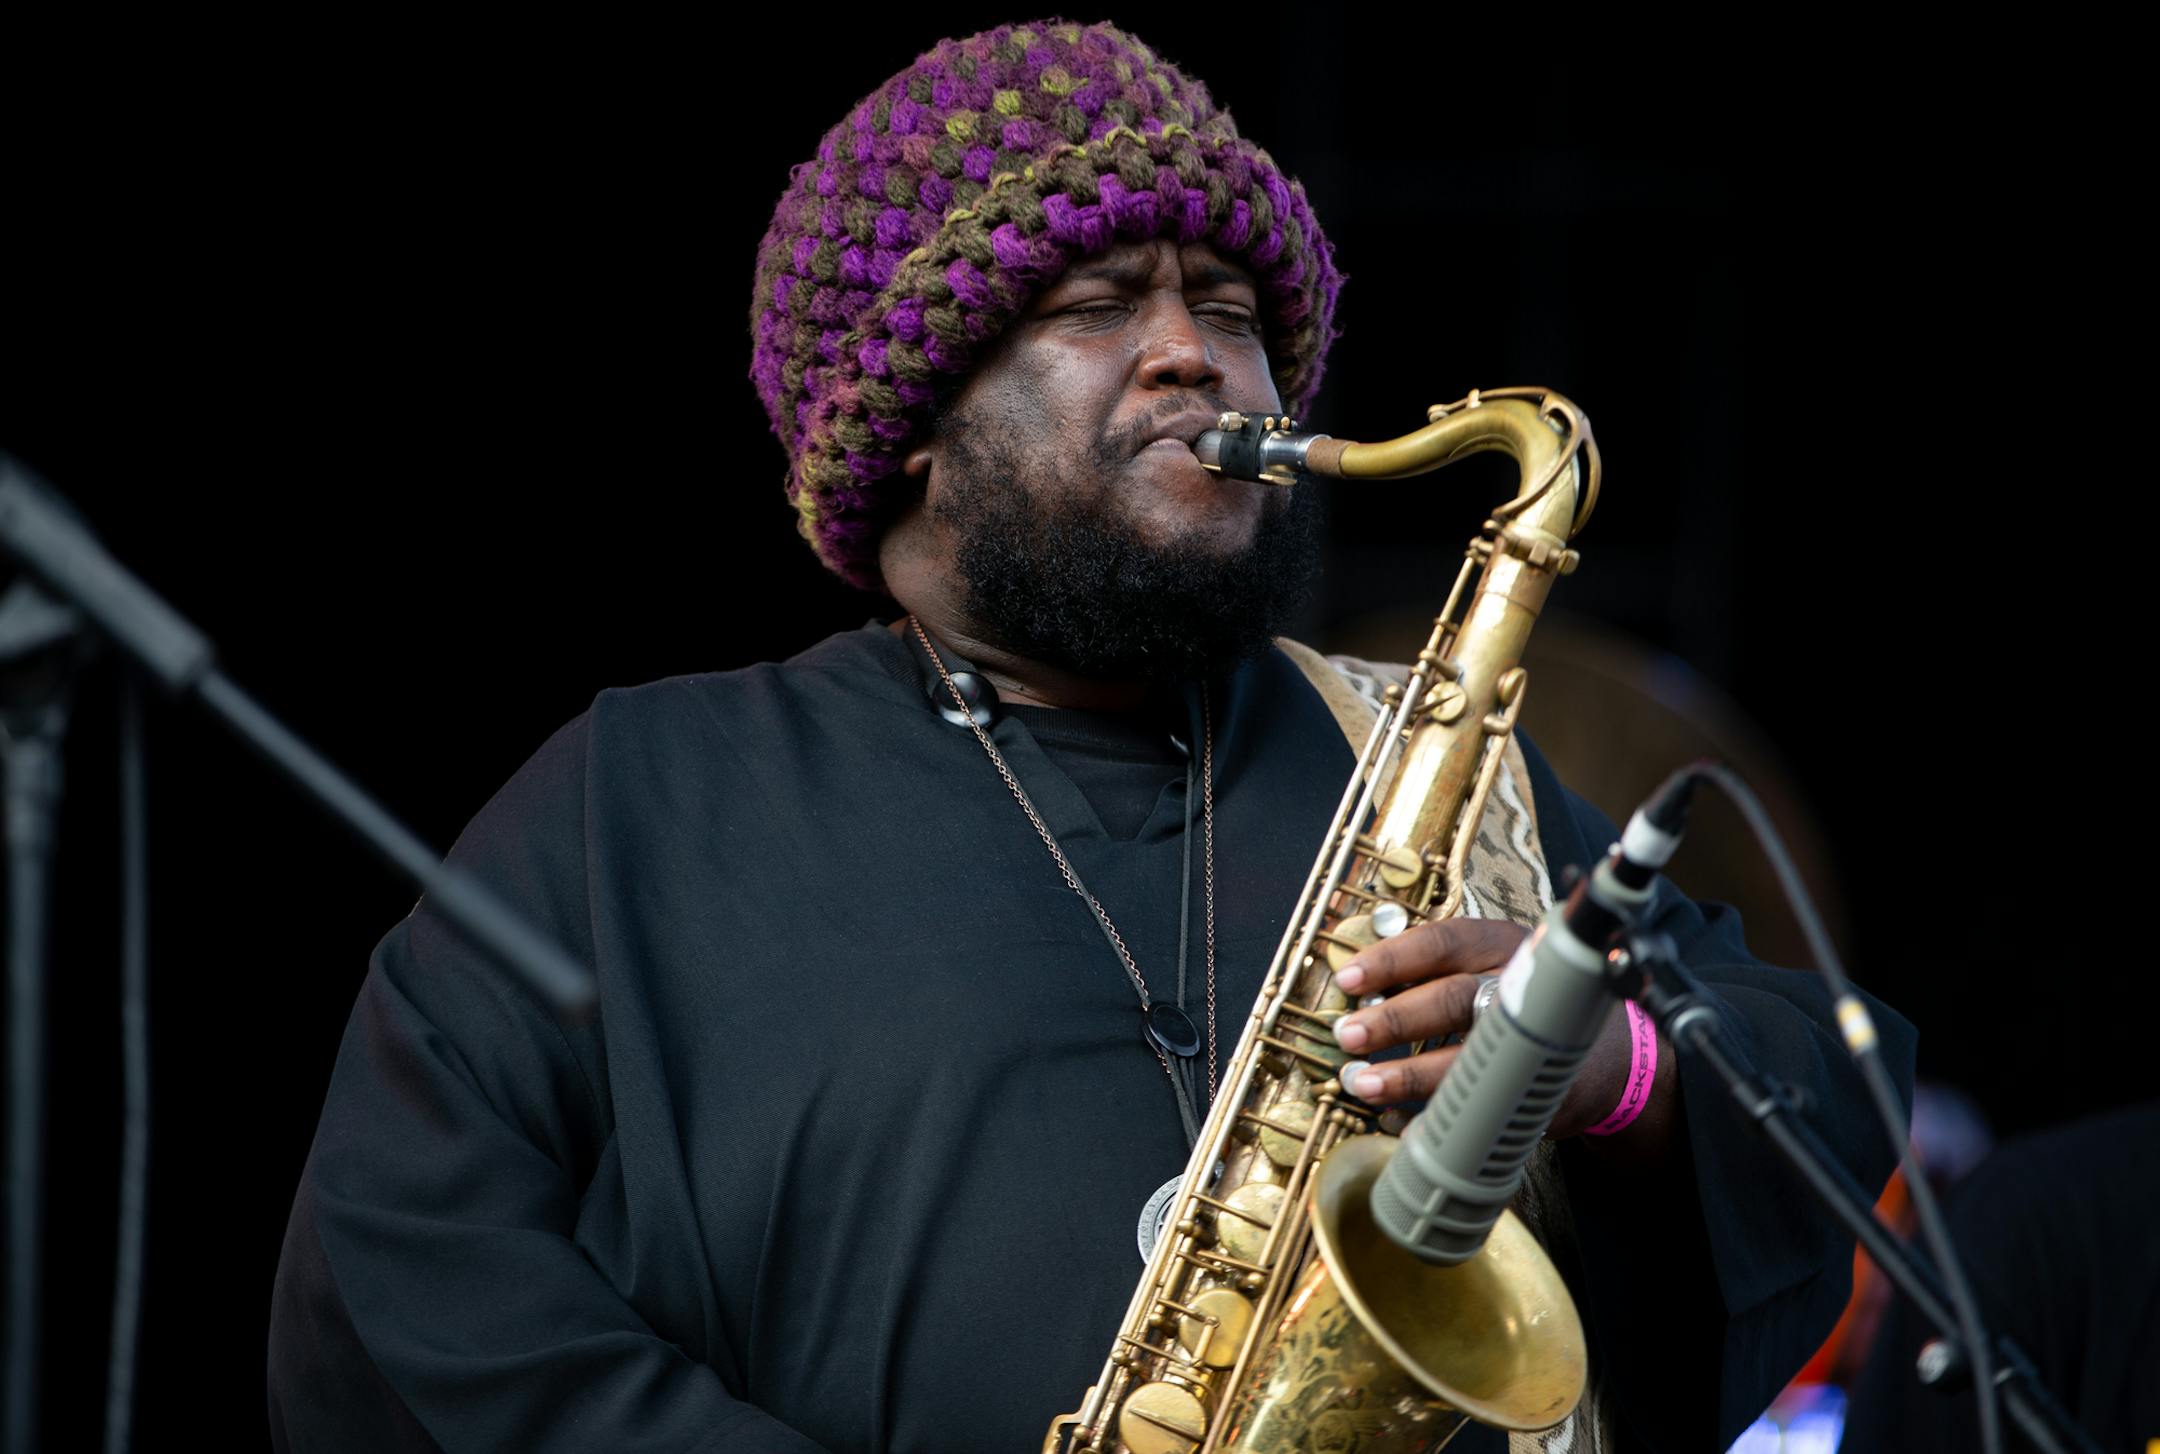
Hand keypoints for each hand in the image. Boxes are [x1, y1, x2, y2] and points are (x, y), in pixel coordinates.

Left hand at [1329, 918, 1642, 1142]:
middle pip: (1454, 998)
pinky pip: (1482, 1106)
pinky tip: (1402, 1123)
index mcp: (1503, 946)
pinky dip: (1436, 1118)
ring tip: (1365, 1084)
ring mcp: (1536, 1043)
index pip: (1444, 942)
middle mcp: (1521, 989)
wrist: (1613, 1055)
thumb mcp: (1493, 964)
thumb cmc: (1528, 1001)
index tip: (1348, 978)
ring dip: (1409, 1074)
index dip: (1393, 959)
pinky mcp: (1542, 1092)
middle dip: (1394, 1019)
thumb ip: (1437, 970)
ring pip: (1468, 1056)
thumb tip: (1359, 989)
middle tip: (1349, 1036)